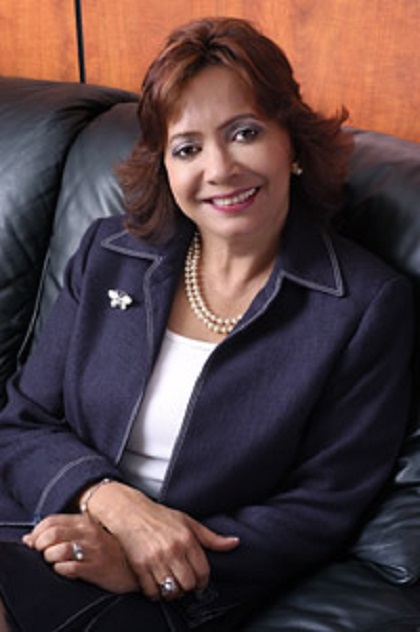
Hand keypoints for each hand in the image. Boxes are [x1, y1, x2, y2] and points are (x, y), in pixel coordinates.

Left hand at [22, 513, 138, 593]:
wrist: (131, 569)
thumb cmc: (106, 551)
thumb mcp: (85, 536)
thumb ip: (60, 533)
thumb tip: (28, 538)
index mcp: (84, 521)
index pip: (51, 520)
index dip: (36, 532)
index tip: (34, 543)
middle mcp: (88, 533)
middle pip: (52, 534)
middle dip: (40, 546)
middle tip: (42, 554)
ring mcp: (93, 550)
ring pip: (59, 550)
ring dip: (50, 558)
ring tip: (55, 561)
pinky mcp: (96, 567)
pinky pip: (69, 568)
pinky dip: (61, 570)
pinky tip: (66, 570)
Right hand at [85, 482, 239, 600]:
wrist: (129, 511)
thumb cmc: (160, 517)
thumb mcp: (188, 522)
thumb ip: (211, 537)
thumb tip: (235, 542)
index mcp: (187, 539)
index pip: (203, 571)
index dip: (203, 580)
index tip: (198, 580)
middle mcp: (172, 549)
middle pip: (188, 584)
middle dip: (188, 586)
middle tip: (184, 581)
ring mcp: (155, 559)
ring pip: (171, 590)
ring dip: (173, 591)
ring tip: (171, 584)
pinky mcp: (139, 566)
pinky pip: (152, 591)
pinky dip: (156, 593)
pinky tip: (157, 584)